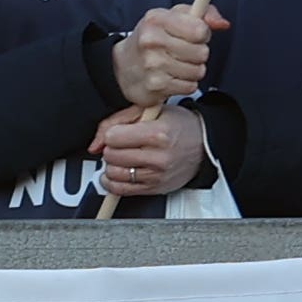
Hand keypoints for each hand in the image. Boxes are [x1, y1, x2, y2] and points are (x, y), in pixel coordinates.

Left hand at [87, 102, 206, 203]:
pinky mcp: (156, 188)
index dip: (112, 133)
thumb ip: (117, 121)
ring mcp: (157, 175)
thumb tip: (95, 143)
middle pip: (111, 156)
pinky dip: (113, 181)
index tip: (119, 133)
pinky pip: (121, 190)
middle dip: (112, 149)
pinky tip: (119, 172)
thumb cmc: (180, 126)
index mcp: (157, 134)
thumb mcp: (150, 111)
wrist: (205, 144)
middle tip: (123, 145)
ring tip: (124, 157)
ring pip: (114, 173)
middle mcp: (159, 157)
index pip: (113, 137)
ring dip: (113, 165)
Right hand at [110, 0, 221, 108]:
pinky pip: (190, 87)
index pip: (200, 30)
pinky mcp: (156, 86)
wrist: (121, 68)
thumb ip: (202, 14)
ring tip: (177, 65)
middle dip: (198, 54)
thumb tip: (222, 23)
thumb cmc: (152, 40)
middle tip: (183, 52)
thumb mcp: (173, 17)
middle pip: (202, 52)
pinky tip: (172, 78)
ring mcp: (152, 64)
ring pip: (198, 71)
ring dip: (192, 70)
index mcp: (156, 19)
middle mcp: (151, 40)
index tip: (193, 35)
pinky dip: (185, 84)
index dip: (202, 34)